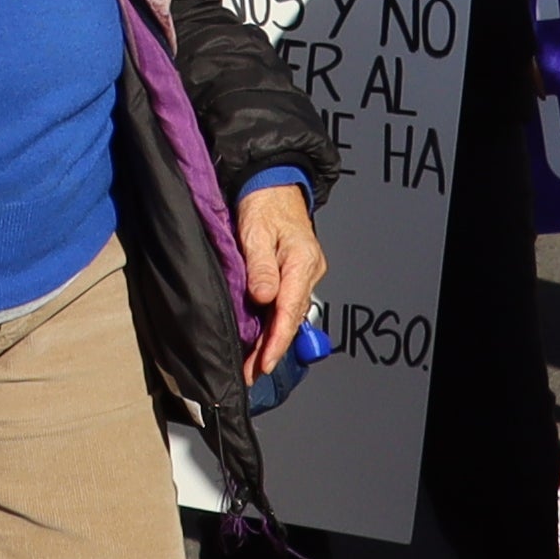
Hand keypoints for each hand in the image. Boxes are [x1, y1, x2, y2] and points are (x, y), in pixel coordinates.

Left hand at [235, 182, 324, 387]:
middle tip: (251, 374)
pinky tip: (260, 338)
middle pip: (291, 320)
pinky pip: (286, 305)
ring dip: (271, 339)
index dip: (276, 342)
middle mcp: (309, 271)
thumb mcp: (255, 232)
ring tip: (252, 364)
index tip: (263, 364)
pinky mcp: (295, 274)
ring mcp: (304, 274)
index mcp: (302, 262)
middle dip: (271, 350)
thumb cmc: (263, 204)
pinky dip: (273, 324)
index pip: (289, 312)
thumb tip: (265, 297)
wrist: (272, 184)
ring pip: (288, 315)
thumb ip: (260, 267)